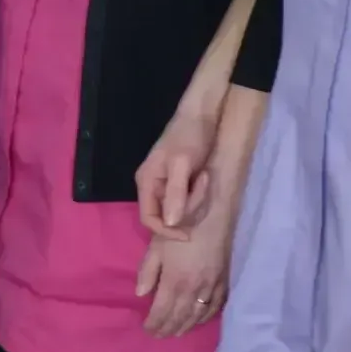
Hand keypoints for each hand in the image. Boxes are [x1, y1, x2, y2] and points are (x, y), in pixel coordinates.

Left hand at [133, 203, 229, 338]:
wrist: (213, 216)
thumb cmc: (181, 227)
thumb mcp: (157, 245)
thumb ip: (148, 271)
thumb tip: (140, 295)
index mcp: (174, 282)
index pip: (161, 311)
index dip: (153, 323)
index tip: (146, 329)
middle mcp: (193, 291)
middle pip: (179, 318)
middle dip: (167, 329)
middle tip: (158, 336)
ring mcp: (210, 290)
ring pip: (196, 317)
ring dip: (184, 328)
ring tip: (175, 333)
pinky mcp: (223, 284)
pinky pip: (214, 309)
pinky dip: (203, 319)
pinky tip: (198, 321)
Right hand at [136, 110, 215, 238]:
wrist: (202, 116)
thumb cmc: (188, 136)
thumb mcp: (182, 163)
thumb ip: (175, 193)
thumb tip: (169, 223)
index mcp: (146, 182)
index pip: (148, 219)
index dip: (166, 231)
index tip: (189, 235)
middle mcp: (152, 187)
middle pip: (167, 217)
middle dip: (188, 209)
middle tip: (202, 185)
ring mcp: (166, 186)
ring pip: (180, 211)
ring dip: (196, 200)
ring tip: (204, 177)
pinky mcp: (180, 184)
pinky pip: (188, 202)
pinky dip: (198, 196)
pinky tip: (203, 178)